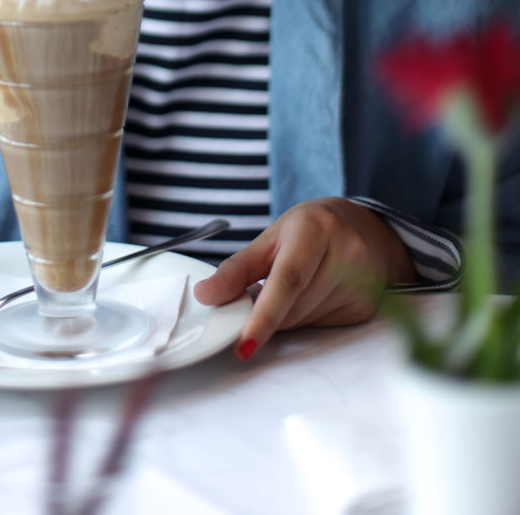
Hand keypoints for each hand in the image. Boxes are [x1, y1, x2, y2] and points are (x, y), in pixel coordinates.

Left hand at [193, 197, 415, 360]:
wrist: (362, 227)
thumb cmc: (310, 230)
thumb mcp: (271, 238)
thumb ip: (237, 269)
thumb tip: (204, 295)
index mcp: (315, 228)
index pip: (288, 280)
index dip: (264, 316)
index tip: (243, 346)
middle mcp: (346, 252)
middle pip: (294, 307)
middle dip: (268, 314)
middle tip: (259, 296)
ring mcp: (363, 281)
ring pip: (306, 321)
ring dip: (287, 316)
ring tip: (295, 286)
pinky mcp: (368, 305)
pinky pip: (324, 327)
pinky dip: (307, 318)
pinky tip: (314, 294)